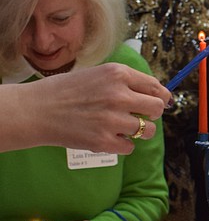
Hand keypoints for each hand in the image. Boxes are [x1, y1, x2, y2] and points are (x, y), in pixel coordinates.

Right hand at [17, 64, 168, 153]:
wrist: (36, 110)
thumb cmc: (64, 91)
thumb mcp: (96, 74)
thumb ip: (123, 82)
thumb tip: (155, 94)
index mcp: (117, 74)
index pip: (155, 86)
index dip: (161, 96)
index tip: (161, 102)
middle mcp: (118, 95)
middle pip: (157, 108)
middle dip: (152, 113)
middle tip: (140, 116)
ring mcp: (112, 119)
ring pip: (148, 130)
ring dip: (139, 131)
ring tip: (122, 127)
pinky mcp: (104, 141)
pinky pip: (130, 147)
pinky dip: (122, 144)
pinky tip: (108, 136)